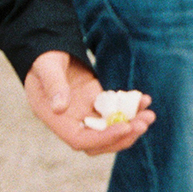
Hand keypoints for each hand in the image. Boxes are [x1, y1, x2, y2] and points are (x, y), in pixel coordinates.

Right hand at [23, 50, 152, 155]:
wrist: (48, 50)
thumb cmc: (43, 58)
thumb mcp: (46, 67)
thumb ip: (53, 85)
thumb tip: (60, 107)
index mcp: (55, 120)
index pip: (80, 140)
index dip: (104, 137)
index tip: (126, 126)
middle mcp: (72, 122)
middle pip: (100, 141)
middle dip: (124, 135)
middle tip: (144, 122)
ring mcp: (86, 114)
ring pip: (112, 129)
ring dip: (132, 124)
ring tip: (149, 114)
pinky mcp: (97, 104)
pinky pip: (116, 113)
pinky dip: (131, 109)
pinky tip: (144, 99)